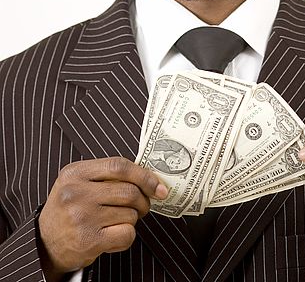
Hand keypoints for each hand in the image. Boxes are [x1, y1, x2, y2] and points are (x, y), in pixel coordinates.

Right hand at [38, 157, 167, 280]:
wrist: (44, 242)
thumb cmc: (69, 208)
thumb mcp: (79, 182)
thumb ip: (107, 174)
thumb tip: (150, 177)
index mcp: (75, 172)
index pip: (119, 166)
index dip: (144, 175)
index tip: (158, 185)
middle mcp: (76, 193)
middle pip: (129, 191)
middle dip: (143, 200)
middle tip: (142, 206)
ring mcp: (82, 217)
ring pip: (130, 214)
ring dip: (132, 219)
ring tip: (117, 221)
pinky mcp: (88, 240)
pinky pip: (127, 234)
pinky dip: (127, 236)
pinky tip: (113, 236)